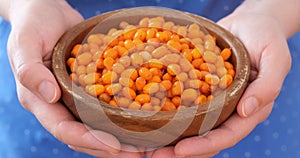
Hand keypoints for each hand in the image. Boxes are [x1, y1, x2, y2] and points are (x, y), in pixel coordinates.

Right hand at [7, 0, 142, 156]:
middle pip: (81, 135)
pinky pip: (101, 107)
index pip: (62, 128)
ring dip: (116, 138)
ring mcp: (71, 97)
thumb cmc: (33, 24)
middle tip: (136, 154)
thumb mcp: (25, 42)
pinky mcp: (85, 88)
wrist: (46, 11)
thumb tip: (50, 96)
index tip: (113, 146)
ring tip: (142, 145)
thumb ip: (29, 70)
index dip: (87, 140)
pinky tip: (138, 119)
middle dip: (107, 147)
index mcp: (38, 99)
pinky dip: (117, 117)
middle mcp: (56, 104)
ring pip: (93, 126)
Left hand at [146, 11, 290, 157]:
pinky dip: (167, 112)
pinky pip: (183, 103)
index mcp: (249, 109)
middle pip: (205, 137)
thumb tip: (247, 112)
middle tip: (155, 155)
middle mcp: (229, 110)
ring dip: (170, 137)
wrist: (249, 23)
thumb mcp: (276, 58)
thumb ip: (267, 86)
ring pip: (191, 126)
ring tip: (147, 145)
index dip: (204, 145)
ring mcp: (213, 101)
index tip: (180, 150)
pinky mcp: (200, 88)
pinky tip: (148, 115)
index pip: (227, 135)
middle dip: (181, 150)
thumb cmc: (266, 38)